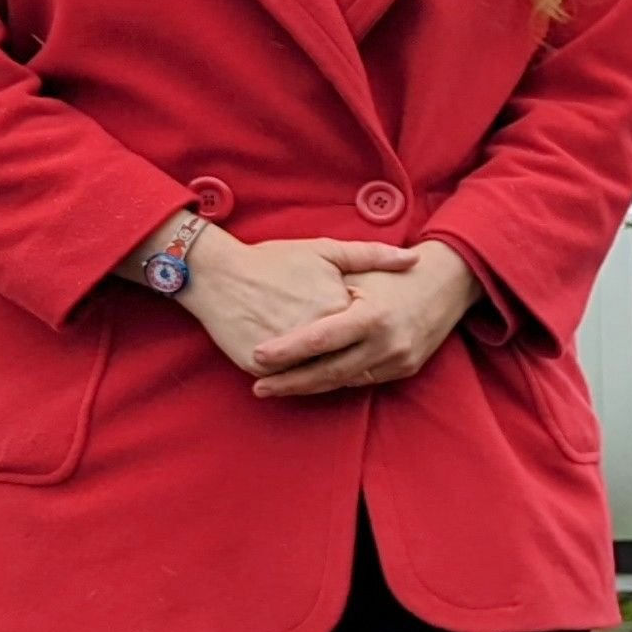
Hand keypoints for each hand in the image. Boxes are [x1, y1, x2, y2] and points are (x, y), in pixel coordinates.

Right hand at [180, 228, 387, 378]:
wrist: (216, 272)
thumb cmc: (273, 260)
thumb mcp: (325, 250)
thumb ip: (372, 255)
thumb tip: (415, 260)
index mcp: (338, 309)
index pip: (369, 334)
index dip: (372, 333)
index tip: (375, 328)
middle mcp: (315, 335)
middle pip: (348, 360)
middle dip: (356, 360)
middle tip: (355, 351)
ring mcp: (287, 355)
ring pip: (320, 376)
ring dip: (329, 376)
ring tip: (334, 365)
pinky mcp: (260, 365)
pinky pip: (288, 379)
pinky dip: (299, 381)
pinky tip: (306, 376)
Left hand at [249, 240, 478, 399]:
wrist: (450, 282)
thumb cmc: (396, 271)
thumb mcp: (362, 270)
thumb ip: (328, 290)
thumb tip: (282, 305)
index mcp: (373, 316)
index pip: (320, 340)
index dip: (286, 351)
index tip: (257, 356)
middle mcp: (388, 344)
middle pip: (328, 371)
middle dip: (290, 382)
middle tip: (259, 387)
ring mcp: (399, 360)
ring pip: (344, 381)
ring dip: (310, 386)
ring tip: (277, 387)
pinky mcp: (405, 369)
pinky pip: (363, 380)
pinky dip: (336, 380)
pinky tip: (312, 380)